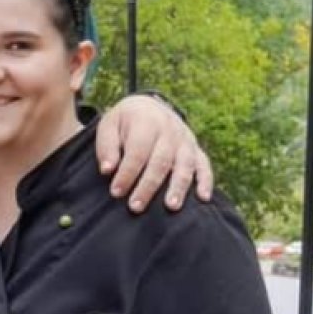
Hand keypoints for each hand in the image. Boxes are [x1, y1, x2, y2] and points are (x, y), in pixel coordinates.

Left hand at [95, 95, 213, 212]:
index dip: (126, 173)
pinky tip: (203, 198)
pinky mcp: (196, 149)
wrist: (149, 106)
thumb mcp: (109, 126)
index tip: (116, 192)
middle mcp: (169, 131)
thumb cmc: (125, 122)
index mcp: (146, 122)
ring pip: (185, 165)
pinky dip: (205, 181)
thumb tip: (107, 170)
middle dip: (148, 186)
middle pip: (160, 161)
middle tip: (136, 207)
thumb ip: (107, 147)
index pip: (137, 152)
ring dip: (178, 187)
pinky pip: (204, 165)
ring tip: (171, 207)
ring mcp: (185, 140)